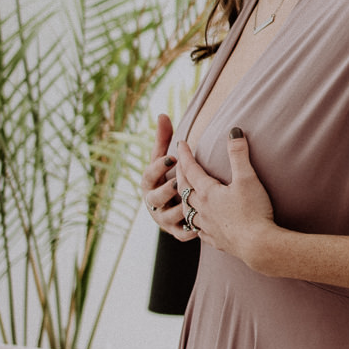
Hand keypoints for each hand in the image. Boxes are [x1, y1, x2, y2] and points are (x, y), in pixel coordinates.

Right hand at [140, 113, 193, 241]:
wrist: (171, 204)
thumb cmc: (167, 176)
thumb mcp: (163, 158)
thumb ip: (164, 138)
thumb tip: (163, 114)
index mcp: (148, 183)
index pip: (148, 174)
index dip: (159, 167)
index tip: (171, 157)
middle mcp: (153, 203)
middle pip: (156, 197)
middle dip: (167, 189)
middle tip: (178, 182)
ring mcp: (163, 219)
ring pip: (168, 216)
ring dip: (178, 210)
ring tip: (189, 205)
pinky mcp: (175, 232)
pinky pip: (181, 233)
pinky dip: (189, 230)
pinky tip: (200, 226)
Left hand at [172, 127, 277, 260]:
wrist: (257, 245)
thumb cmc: (253, 211)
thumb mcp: (247, 178)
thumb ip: (239, 154)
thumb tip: (234, 131)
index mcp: (207, 193)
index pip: (191, 169)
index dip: (185, 155)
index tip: (180, 143)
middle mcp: (202, 209)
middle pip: (185, 189)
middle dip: (181, 174)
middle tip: (179, 164)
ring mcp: (207, 226)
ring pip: (188, 211)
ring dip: (184, 199)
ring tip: (184, 194)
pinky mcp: (216, 240)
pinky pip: (198, 231)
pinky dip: (195, 223)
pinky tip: (199, 225)